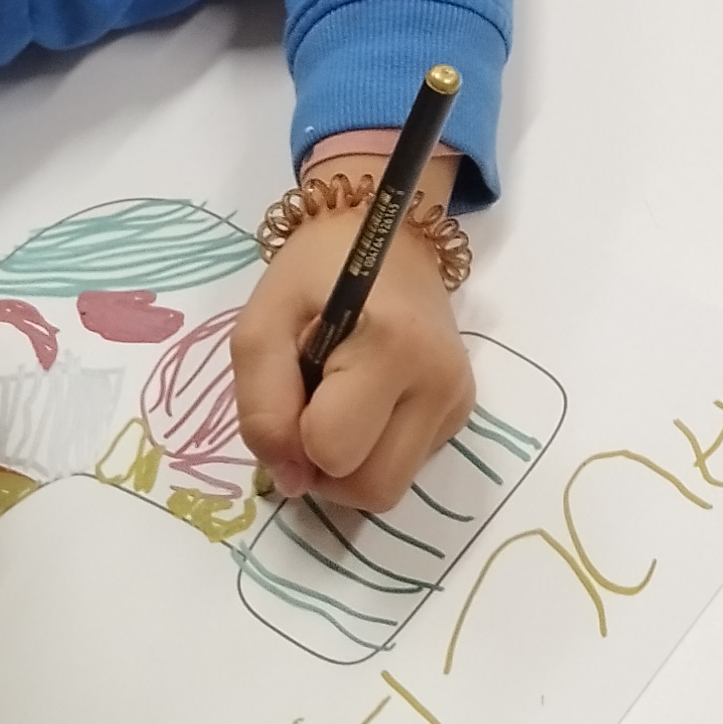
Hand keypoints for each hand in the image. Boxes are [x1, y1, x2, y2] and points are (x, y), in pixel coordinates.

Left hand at [233, 157, 477, 509]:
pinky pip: (405, 466)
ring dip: (347, 465)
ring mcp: (458, 401)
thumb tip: (290, 481)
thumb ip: (261, 407)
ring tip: (336, 404)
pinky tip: (365, 402)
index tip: (293, 389)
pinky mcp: (462, 411)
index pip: (332, 450)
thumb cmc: (315, 272)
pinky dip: (372, 452)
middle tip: (308, 408)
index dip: (294, 438)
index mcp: (395, 348)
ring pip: (389, 490)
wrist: (388, 233)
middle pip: (371, 490)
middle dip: (324, 468)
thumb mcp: (260, 324)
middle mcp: (441, 383)